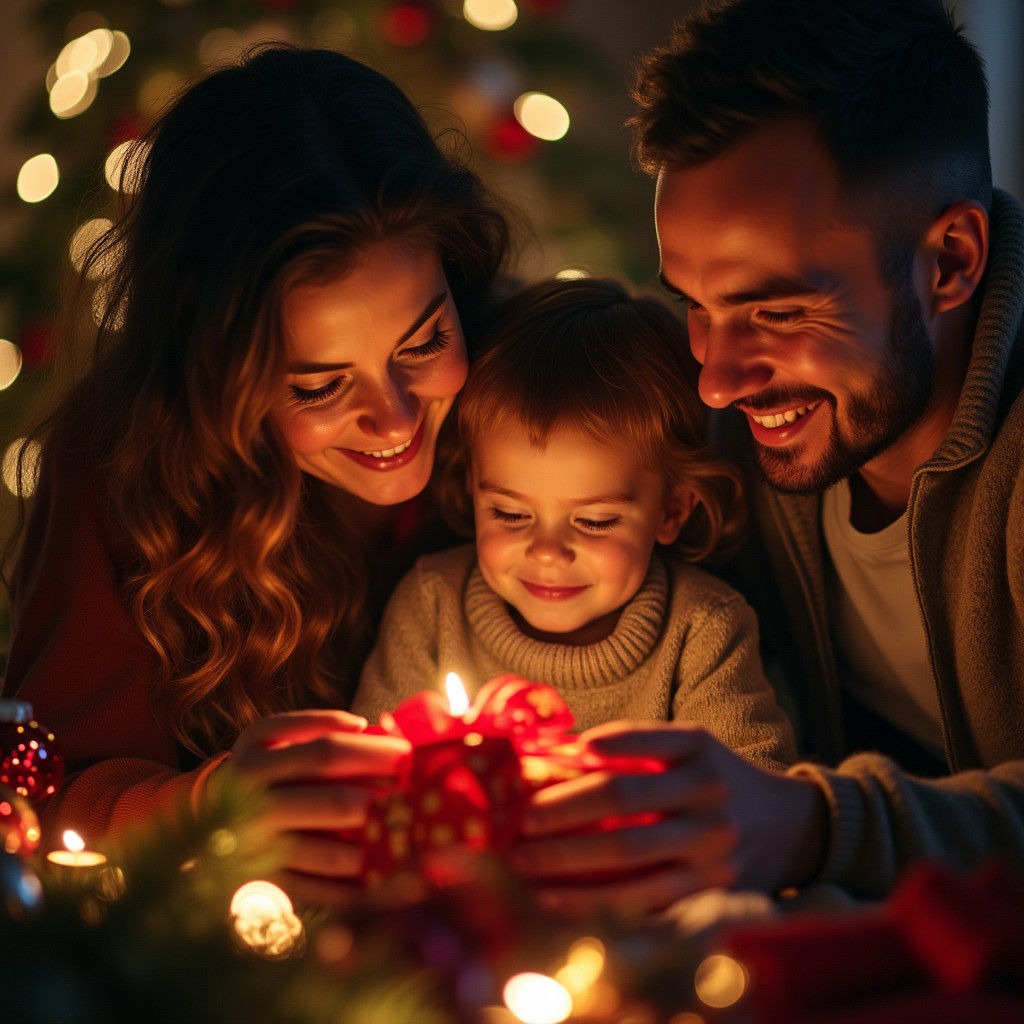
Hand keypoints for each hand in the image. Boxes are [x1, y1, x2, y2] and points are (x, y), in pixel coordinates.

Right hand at [227, 709, 408, 905]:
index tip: (409, 755)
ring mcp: (257, 850)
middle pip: (332, 802)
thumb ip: (314, 724)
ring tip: (413, 841)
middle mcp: (252, 805)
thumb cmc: (261, 767)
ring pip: (328, 854)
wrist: (202, 816)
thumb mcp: (272, 733)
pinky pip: (318, 892)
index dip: (372, 753)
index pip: (325, 752)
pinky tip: (386, 881)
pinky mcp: (265, 886)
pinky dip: (354, 890)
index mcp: (257, 758)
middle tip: (419, 801)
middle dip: (382, 802)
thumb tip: (364, 725)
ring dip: (375, 850)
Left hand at [510, 721, 827, 915]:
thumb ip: (636, 746)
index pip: (644, 739)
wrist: (790, 827)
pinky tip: (555, 900)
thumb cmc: (716, 779)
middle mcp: (709, 793)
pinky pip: (643, 899)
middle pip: (625, 799)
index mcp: (700, 748)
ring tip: (522, 861)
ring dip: (567, 860)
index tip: (552, 756)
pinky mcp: (711, 889)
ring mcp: (712, 845)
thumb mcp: (690, 748)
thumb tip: (559, 753)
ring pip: (629, 855)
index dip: (599, 745)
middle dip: (564, 810)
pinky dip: (594, 901)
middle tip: (520, 820)